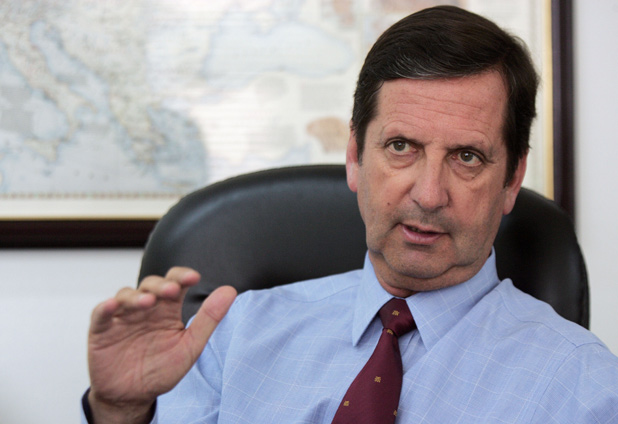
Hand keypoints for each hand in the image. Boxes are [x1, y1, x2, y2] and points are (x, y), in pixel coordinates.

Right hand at [87, 267, 236, 423]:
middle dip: (162, 285)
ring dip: (136, 296)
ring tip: (147, 303)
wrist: (133, 397)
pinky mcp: (101, 330)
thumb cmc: (162, 369)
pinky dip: (104, 308)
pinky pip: (100, 314)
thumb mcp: (190, 346)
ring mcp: (123, 317)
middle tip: (172, 290)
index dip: (182, 276)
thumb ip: (209, 318)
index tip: (194, 278)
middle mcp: (145, 308)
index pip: (175, 283)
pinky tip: (112, 306)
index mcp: (167, 309)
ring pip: (126, 295)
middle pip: (151, 285)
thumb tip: (230, 290)